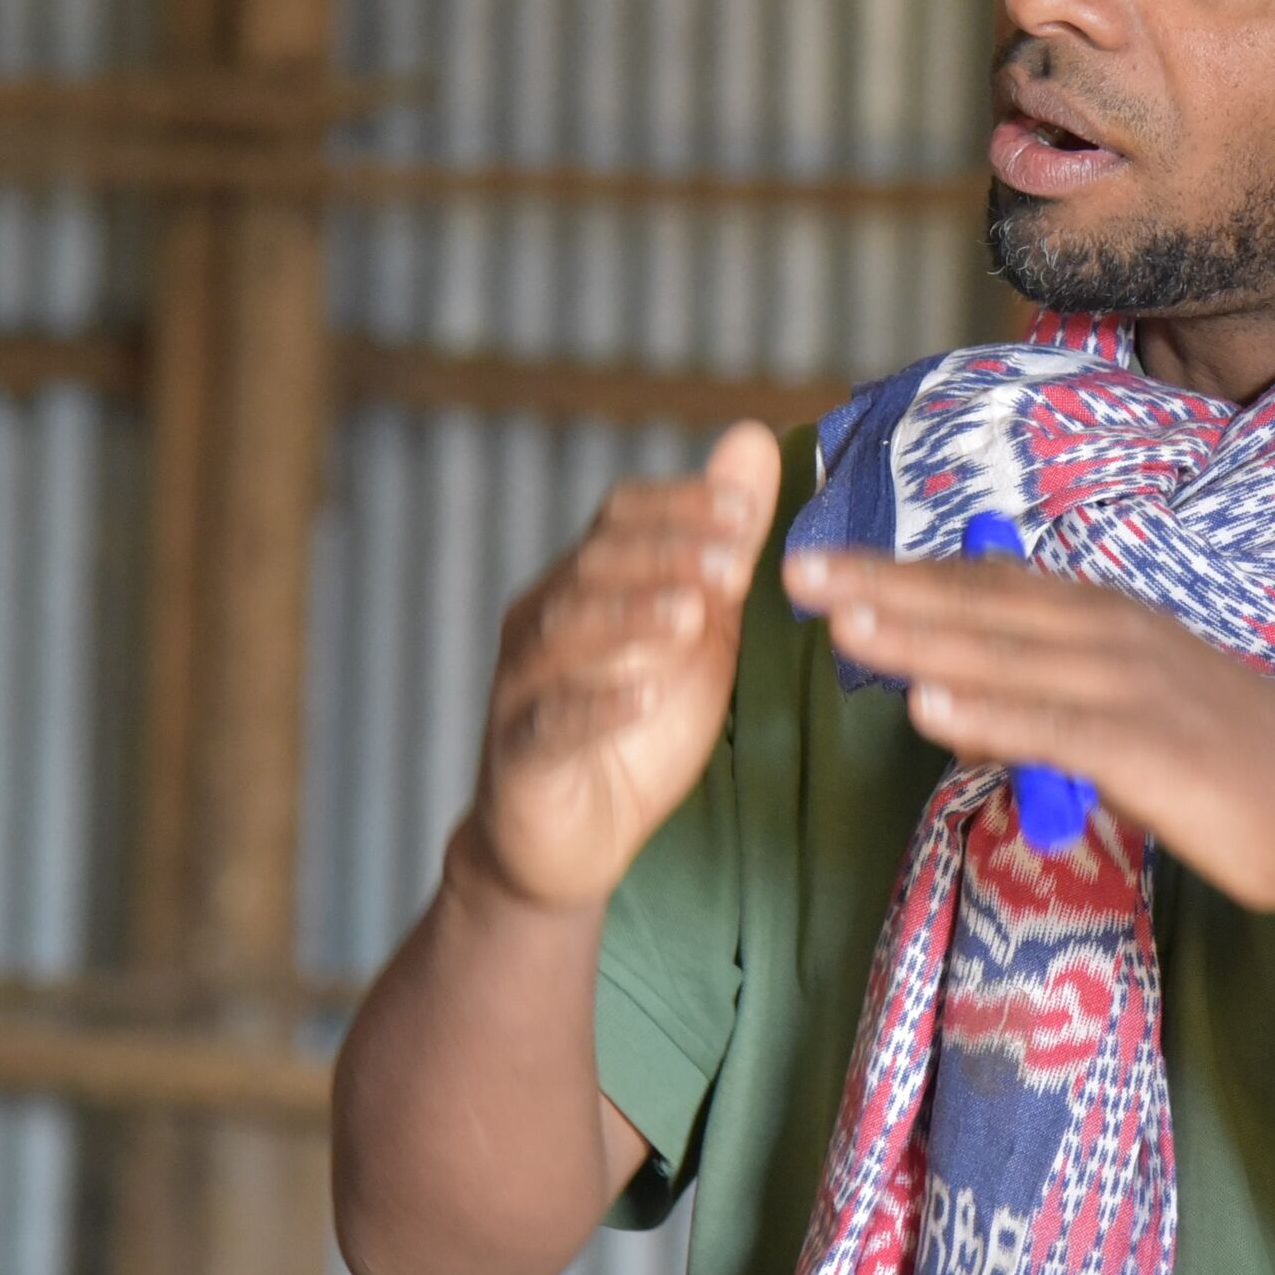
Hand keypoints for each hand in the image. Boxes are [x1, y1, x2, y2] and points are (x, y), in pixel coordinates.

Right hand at [469, 422, 783, 910]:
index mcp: (585, 580)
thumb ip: (722, 541)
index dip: (677, 506)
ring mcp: (524, 685)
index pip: (619, 516)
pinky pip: (552, 724)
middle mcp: (544, 619)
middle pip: (594, 567)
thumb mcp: (699, 628)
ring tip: (692, 616)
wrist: (573, 836)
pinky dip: (597, 708)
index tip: (742, 509)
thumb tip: (754, 439)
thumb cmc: (637, 722)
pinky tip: (645, 697)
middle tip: (732, 561)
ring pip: (566, 636)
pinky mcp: (521, 754)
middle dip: (664, 556)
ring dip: (631, 619)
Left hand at [782, 544, 1274, 918]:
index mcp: (1109, 620)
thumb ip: (1047, 701)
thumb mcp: (1131, 716)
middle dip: (886, 586)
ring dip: (918, 636)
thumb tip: (961, 702)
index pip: (990, 586)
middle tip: (798, 571)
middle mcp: (1113, 634)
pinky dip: (987, 713)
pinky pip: (1052, 725)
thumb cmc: (1235, 769)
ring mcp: (1130, 686)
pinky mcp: (1147, 747)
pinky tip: (924, 709)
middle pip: (982, 602)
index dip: (906, 572)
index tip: (828, 564)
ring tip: (838, 624)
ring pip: (1005, 654)